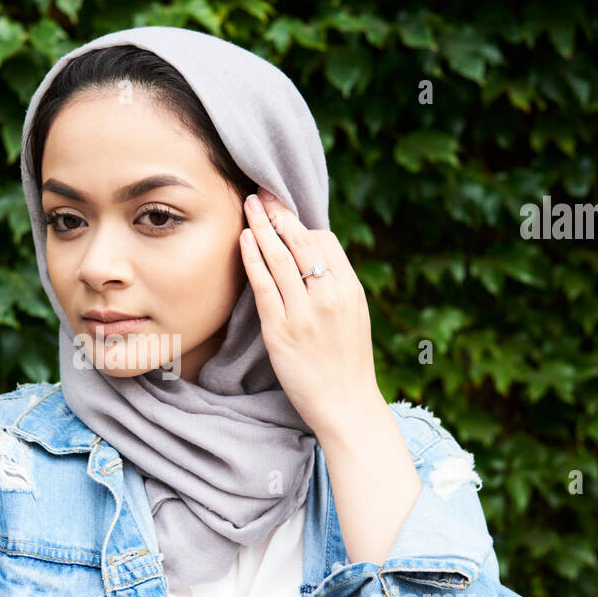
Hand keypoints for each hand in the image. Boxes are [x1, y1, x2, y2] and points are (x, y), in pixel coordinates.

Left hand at [238, 186, 385, 438]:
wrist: (346, 405)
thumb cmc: (347, 363)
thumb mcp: (352, 317)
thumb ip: (334, 288)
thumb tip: (313, 259)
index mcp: (348, 290)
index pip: (324, 241)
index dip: (301, 223)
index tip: (282, 208)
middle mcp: (328, 297)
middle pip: (301, 241)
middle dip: (279, 213)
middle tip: (261, 191)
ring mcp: (303, 313)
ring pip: (280, 258)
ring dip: (262, 227)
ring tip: (249, 205)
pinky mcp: (280, 331)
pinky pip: (264, 285)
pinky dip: (253, 258)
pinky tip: (245, 238)